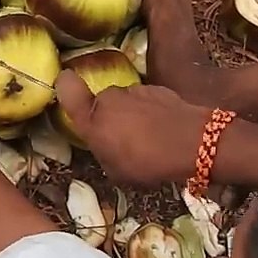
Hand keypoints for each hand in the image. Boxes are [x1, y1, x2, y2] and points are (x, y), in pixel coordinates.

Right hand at [55, 72, 209, 186]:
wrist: (192, 143)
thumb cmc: (148, 163)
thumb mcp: (116, 171)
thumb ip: (104, 152)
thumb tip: (106, 144)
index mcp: (92, 119)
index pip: (67, 87)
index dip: (65, 86)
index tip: (68, 91)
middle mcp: (108, 98)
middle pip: (100, 103)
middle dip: (107, 117)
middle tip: (122, 140)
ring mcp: (133, 90)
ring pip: (124, 102)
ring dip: (130, 116)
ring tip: (147, 139)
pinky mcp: (156, 88)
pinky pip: (144, 100)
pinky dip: (149, 112)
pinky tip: (163, 130)